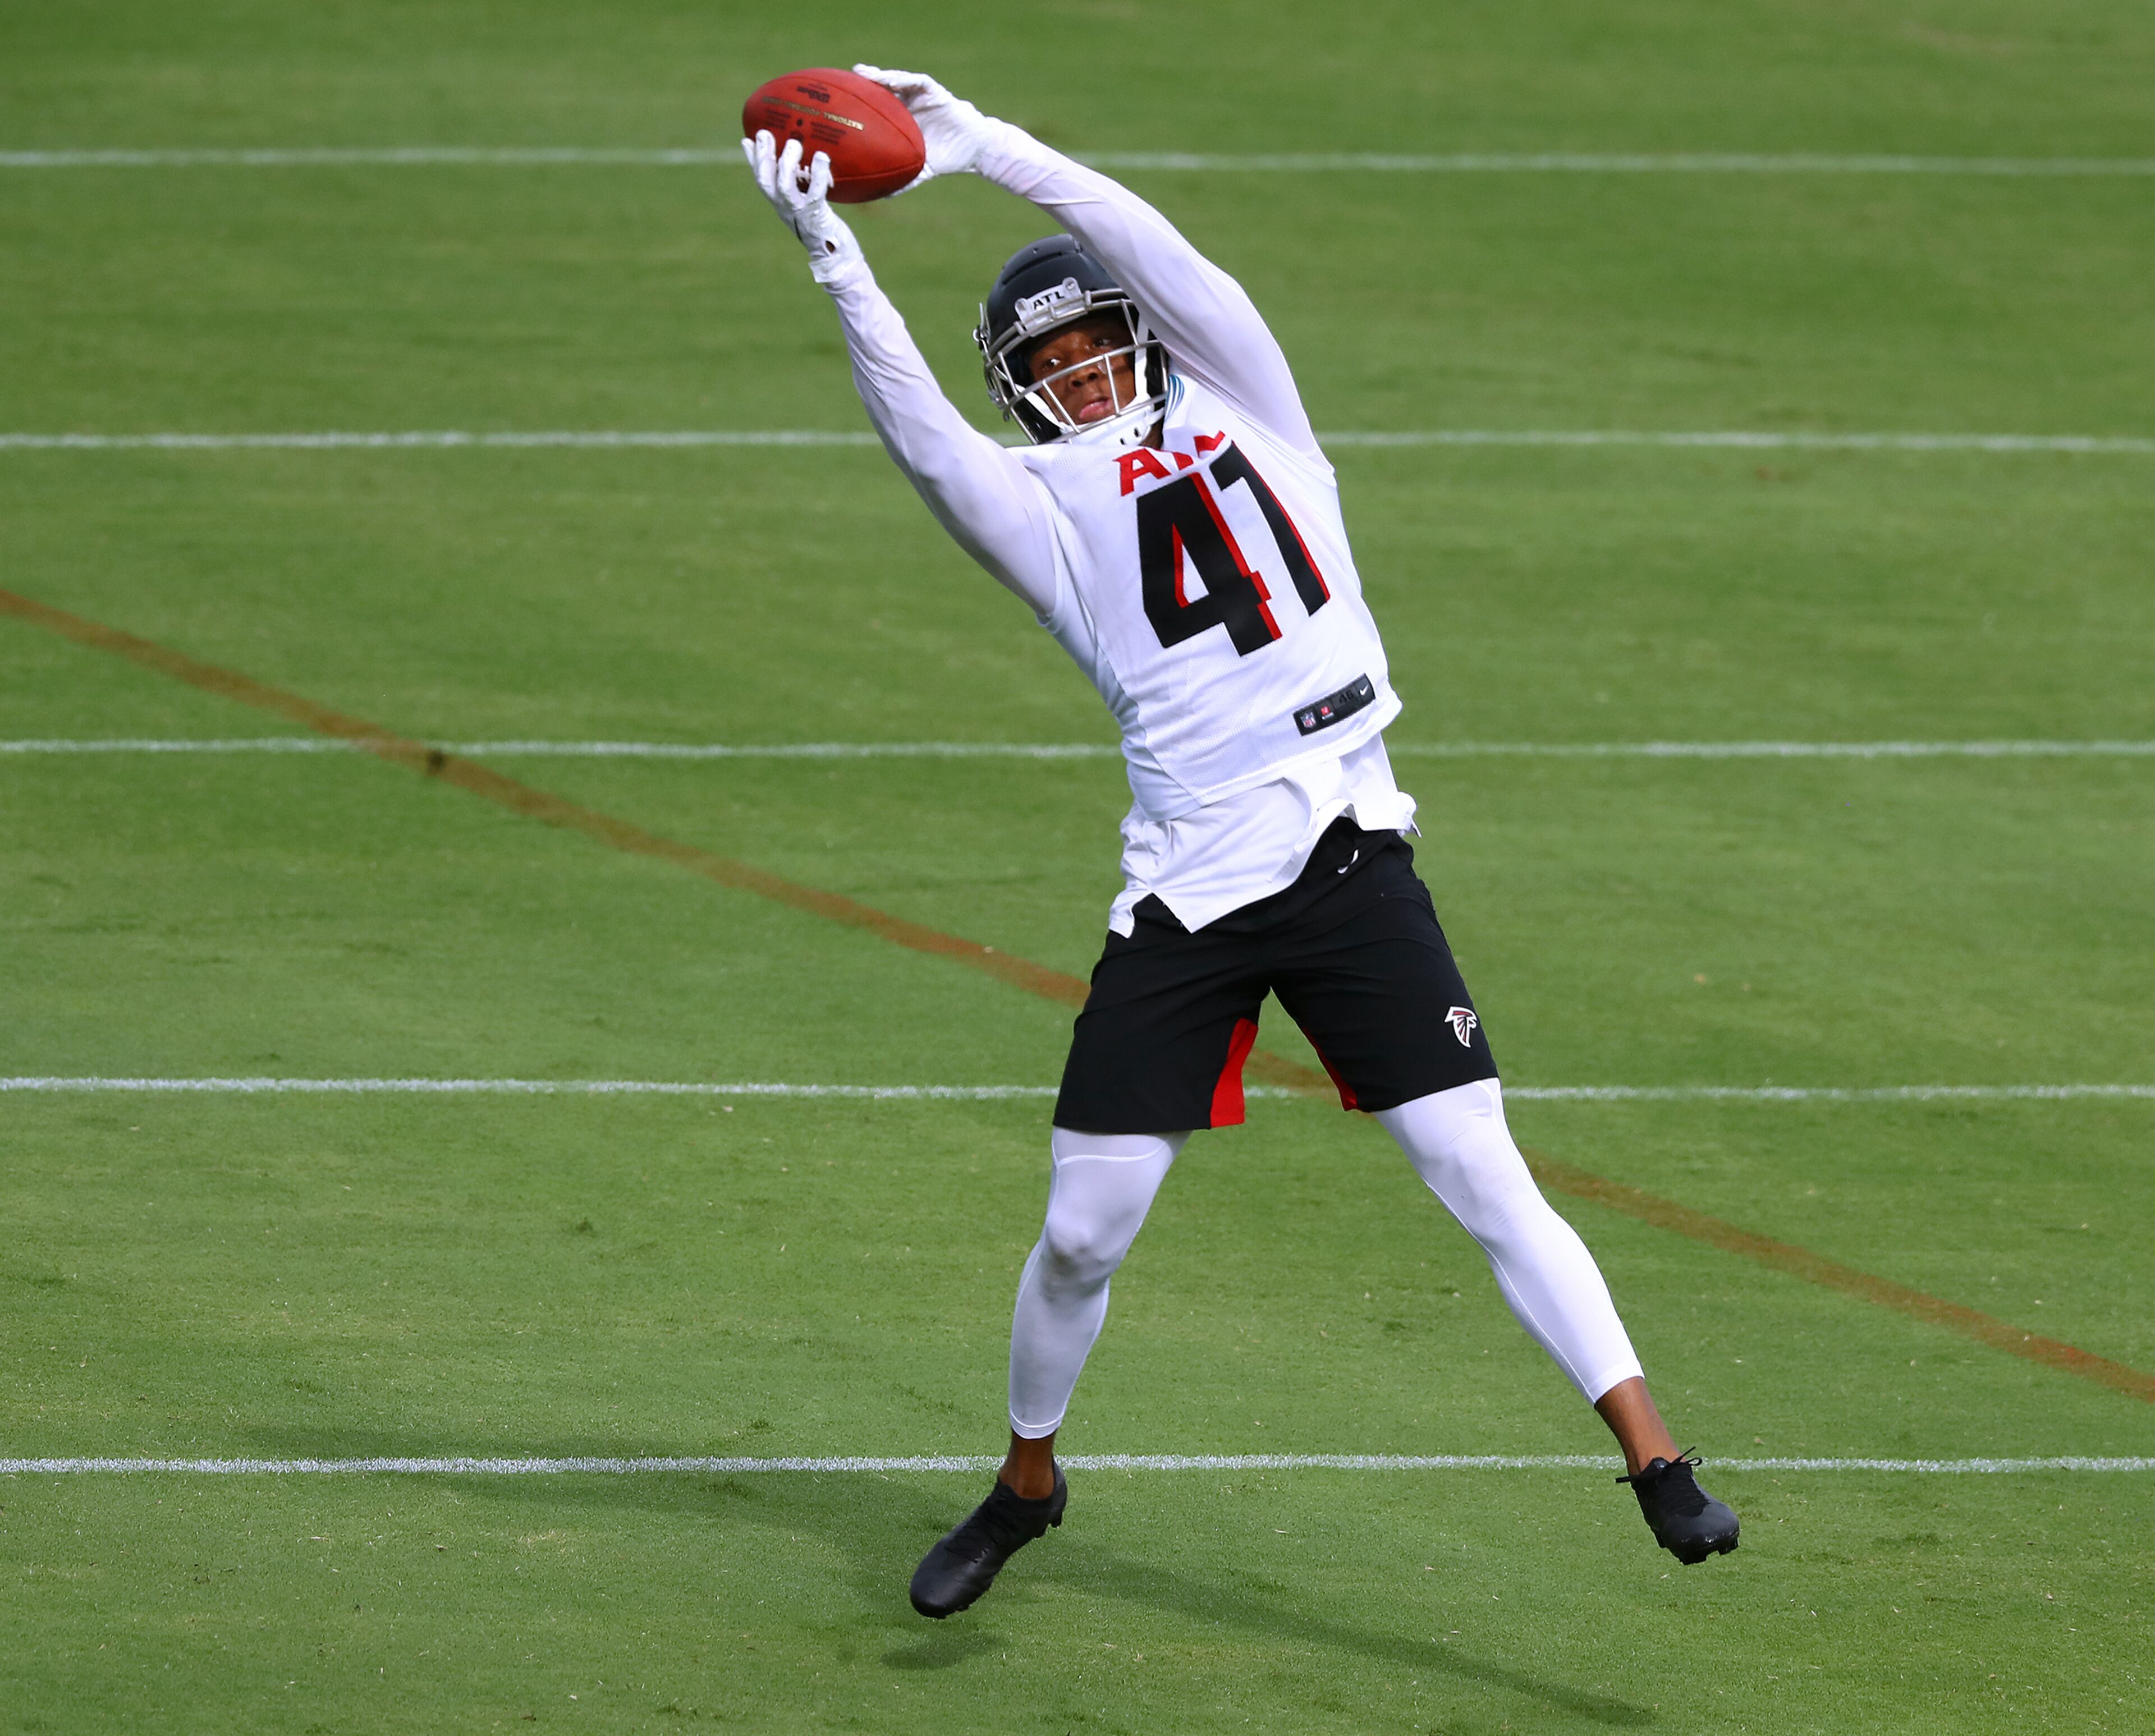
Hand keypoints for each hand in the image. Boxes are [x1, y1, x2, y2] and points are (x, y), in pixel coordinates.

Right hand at [741, 129, 863, 282]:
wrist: (837, 257)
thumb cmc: (825, 227)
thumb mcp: (809, 205)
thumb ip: (801, 187)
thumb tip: (799, 164)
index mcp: (781, 204)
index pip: (761, 180)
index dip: (752, 161)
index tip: (747, 140)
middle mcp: (786, 208)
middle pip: (765, 181)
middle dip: (762, 156)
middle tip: (764, 133)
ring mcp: (800, 212)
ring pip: (784, 186)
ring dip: (786, 163)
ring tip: (794, 143)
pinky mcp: (817, 215)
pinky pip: (815, 192)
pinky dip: (818, 173)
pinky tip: (822, 157)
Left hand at [852, 65, 1001, 191]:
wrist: (973, 150)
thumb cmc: (947, 158)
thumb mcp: (921, 170)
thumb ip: (903, 180)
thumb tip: (882, 197)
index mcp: (900, 120)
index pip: (876, 109)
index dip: (858, 105)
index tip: (838, 106)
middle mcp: (907, 104)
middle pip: (881, 90)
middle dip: (862, 84)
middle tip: (842, 82)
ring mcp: (920, 96)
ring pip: (895, 80)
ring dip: (879, 75)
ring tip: (862, 73)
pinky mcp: (934, 91)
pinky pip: (916, 81)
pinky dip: (903, 79)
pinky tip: (890, 79)